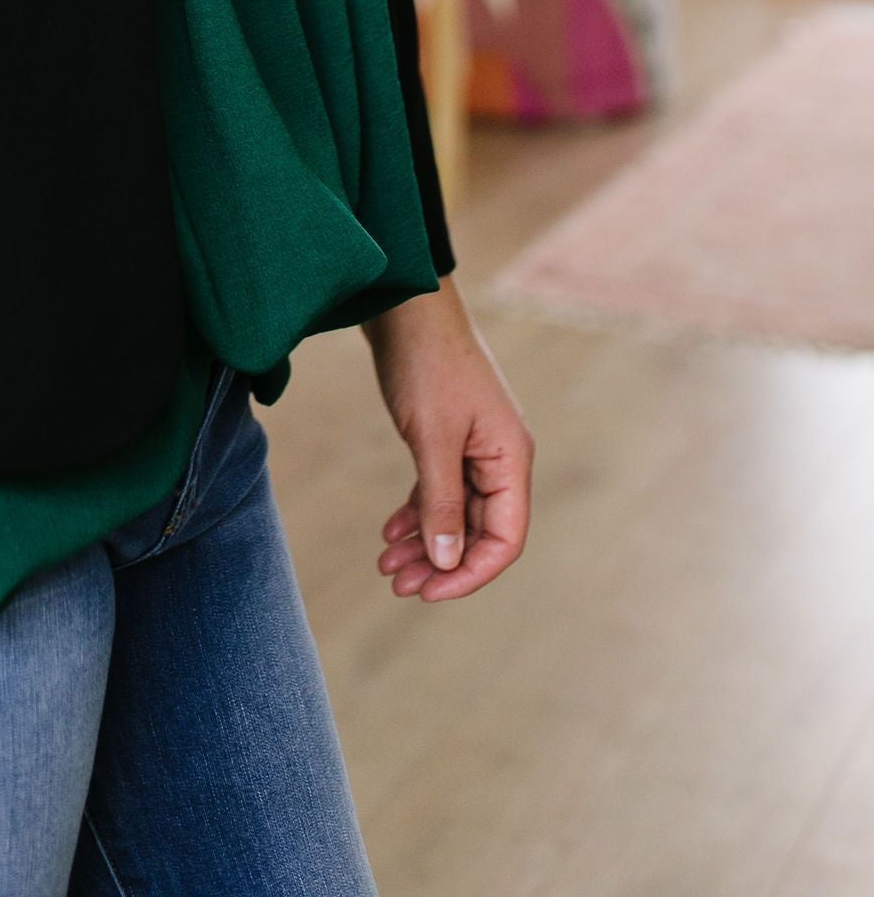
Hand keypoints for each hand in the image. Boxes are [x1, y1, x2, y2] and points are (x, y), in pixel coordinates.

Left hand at [363, 280, 531, 601]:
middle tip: (394, 584)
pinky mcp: (448, 436)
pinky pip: (439, 489)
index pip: (505, 539)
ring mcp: (474, 447)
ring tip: (385, 565)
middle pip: (478, 531)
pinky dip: (417, 512)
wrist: (404, 304)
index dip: (469, 573)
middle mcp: (500, 457)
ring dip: (423, 542)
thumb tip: (447, 562)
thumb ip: (440, 502)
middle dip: (439, 563)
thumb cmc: (425, 363)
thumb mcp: (431, 438)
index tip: (427, 592)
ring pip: (455, 513)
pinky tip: (390, 532)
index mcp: (511, 459)